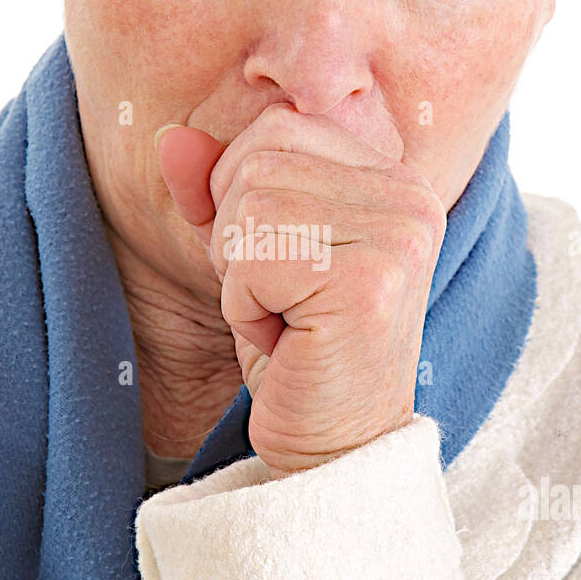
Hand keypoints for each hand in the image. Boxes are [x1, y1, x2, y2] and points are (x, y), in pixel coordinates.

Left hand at [156, 104, 445, 476]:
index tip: (280, 267)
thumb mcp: (249, 256)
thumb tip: (170, 137)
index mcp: (395, 177)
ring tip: (287, 323)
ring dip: (241, 279)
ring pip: (249, 209)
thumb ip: (216, 191)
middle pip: (257, 161)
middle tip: (282, 303)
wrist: (335, 450)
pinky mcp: (370, 282)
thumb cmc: (299, 353)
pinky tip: (288, 344)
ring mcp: (398, 235)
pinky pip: (253, 261)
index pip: (277, 129)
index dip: (241, 196)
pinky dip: (245, 310)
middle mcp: (410, 195)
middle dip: (237, 240)